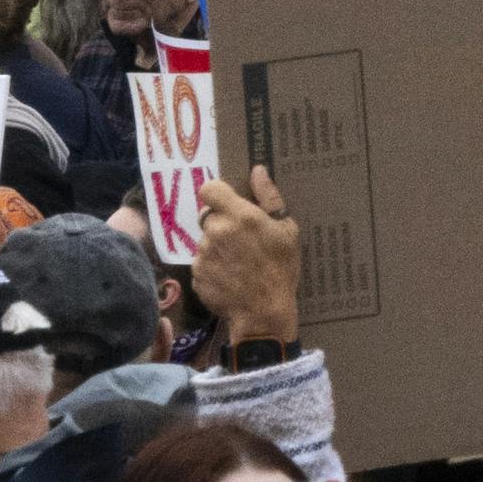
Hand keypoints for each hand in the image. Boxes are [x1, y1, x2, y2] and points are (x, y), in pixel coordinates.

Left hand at [190, 168, 302, 346]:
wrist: (263, 312)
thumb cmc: (281, 268)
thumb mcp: (287, 229)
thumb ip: (269, 197)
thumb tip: (257, 170)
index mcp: (239, 216)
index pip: (209, 189)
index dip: (217, 194)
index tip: (228, 203)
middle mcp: (216, 232)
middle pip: (208, 216)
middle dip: (221, 223)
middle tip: (241, 240)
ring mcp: (203, 254)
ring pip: (205, 241)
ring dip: (217, 246)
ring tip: (238, 263)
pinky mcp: (195, 275)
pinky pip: (201, 263)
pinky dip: (212, 267)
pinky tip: (229, 277)